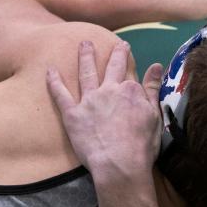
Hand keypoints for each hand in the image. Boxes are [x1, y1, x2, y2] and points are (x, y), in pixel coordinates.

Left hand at [46, 40, 164, 177]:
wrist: (120, 164)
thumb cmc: (142, 145)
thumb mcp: (155, 116)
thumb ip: (153, 89)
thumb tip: (156, 65)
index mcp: (130, 90)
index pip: (129, 74)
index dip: (128, 61)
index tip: (126, 50)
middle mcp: (109, 90)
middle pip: (110, 67)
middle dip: (113, 53)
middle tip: (114, 42)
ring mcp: (89, 101)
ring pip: (86, 73)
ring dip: (85, 57)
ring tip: (84, 44)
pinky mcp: (72, 115)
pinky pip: (60, 94)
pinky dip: (54, 81)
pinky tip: (50, 70)